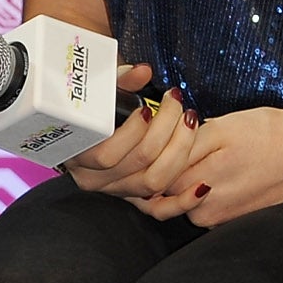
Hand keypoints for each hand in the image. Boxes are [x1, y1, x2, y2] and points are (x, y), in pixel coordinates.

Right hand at [63, 68, 198, 198]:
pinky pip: (160, 210)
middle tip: (177, 104)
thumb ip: (119, 79)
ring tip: (190, 121)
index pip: (107, 154)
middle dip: (166, 129)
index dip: (133, 131)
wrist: (88, 129)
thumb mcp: (99, 90)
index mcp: (79, 154)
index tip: (148, 108)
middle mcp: (96, 179)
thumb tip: (142, 72)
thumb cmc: (93, 108)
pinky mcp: (136, 200)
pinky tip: (202, 185)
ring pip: (155, 182)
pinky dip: (183, 202)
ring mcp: (117, 190)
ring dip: (180, 149)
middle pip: (139, 163)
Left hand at [141, 101, 282, 225]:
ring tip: (195, 155)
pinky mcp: (230, 222)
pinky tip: (214, 170)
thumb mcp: (225, 126)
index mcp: (201, 180)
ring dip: (177, 180)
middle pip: (160, 191)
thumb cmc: (276, 134)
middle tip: (164, 143)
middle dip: (156, 167)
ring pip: (178, 200)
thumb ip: (183, 143)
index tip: (150, 133)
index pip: (151, 172)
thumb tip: (153, 147)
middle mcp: (206, 207)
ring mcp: (218, 218)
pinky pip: (200, 207)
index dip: (146, 151)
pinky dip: (197, 191)